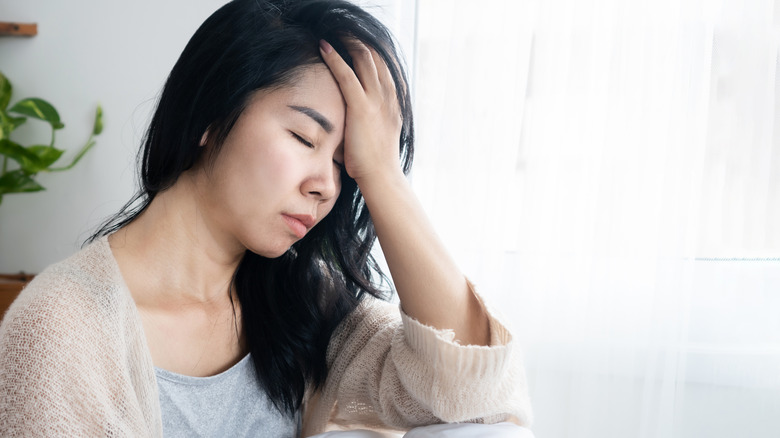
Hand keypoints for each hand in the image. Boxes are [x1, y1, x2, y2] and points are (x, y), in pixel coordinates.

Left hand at [319, 39, 402, 183]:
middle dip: (360, 40)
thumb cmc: (376, 163)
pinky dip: (335, 58)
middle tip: (344, 30)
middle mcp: (388, 96)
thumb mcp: (377, 136)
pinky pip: (347, 75)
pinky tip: (324, 47)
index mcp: (394, 102)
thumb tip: (354, 121)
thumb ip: (369, 122)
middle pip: (376, 56)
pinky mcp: (361, 107)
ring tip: (334, 32)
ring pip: (364, 59)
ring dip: (348, 42)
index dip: (372, 50)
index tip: (360, 41)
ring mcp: (377, 101)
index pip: (386, 66)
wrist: (383, 177)